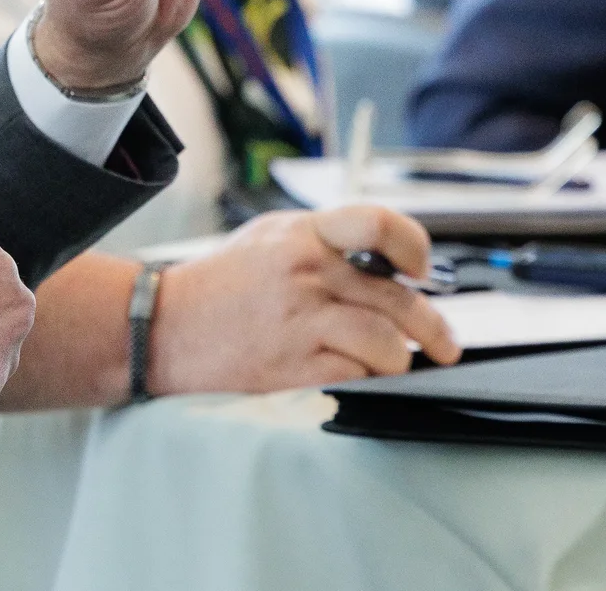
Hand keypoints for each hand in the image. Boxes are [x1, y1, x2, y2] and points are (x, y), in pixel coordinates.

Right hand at [147, 206, 462, 392]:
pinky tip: (357, 376)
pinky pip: (358, 377)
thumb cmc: (219, 286)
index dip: (415, 246)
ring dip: (399, 361)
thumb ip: (326, 242)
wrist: (160, 328)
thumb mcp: (269, 238)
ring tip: (392, 364)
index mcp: (303, 234)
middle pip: (398, 299)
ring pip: (387, 345)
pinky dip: (367, 381)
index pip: (379, 224)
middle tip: (445, 344)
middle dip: (433, 328)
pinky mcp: (292, 367)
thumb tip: (390, 264)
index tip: (424, 270)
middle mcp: (306, 273)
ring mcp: (301, 321)